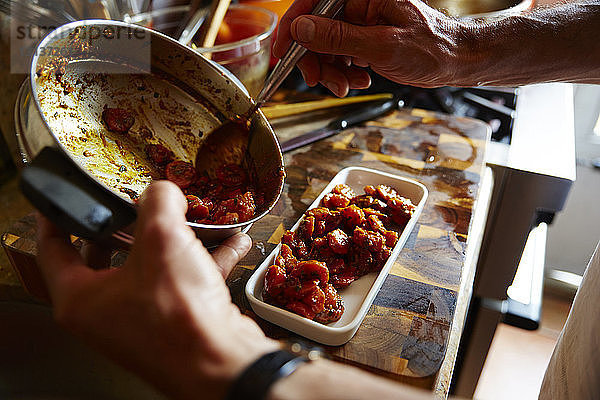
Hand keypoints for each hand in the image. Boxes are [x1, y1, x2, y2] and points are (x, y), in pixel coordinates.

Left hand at [36, 181, 278, 399]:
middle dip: (124, 225)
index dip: (55, 216)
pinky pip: (184, 280)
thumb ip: (158, 201)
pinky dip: (204, 259)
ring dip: (173, 241)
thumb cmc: (178, 318)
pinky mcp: (174, 320)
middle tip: (130, 204)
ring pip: (149, 267)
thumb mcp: (163, 238)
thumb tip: (162, 192)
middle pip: (104, 256)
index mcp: (81, 298)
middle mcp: (106, 312)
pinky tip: (230, 243)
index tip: (62, 199)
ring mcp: (140, 318)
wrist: (222, 362)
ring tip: (190, 218)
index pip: (52, 248)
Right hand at [273, 0, 469, 94]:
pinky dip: (343, 73)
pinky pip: (340, 56)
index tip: (282, 52)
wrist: (455, 62)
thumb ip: (338, 37)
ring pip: (326, 48)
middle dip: (315, 59)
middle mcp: (358, 6)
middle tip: (320, 81)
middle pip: (316, 30)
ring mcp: (360, 24)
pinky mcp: (363, 40)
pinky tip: (359, 80)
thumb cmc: (431, 48)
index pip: (313, 5)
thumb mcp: (381, 45)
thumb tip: (301, 29)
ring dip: (331, 71)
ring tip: (348, 85)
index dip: (293, 28)